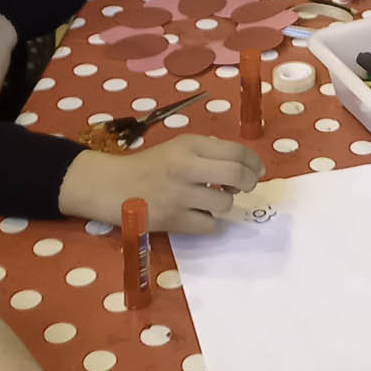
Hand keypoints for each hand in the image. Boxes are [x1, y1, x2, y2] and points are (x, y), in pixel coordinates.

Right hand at [59, 135, 265, 232]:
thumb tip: (247, 168)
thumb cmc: (150, 166)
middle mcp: (185, 167)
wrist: (112, 186)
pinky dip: (206, 220)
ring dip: (222, 203)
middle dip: (249, 183)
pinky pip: (208, 224)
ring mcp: (179, 195)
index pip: (236, 151)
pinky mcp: (172, 220)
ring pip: (224, 203)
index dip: (254, 162)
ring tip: (208, 199)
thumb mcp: (179, 147)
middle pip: (236, 176)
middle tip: (245, 187)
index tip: (257, 170)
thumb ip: (209, 153)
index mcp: (189, 145)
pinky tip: (194, 213)